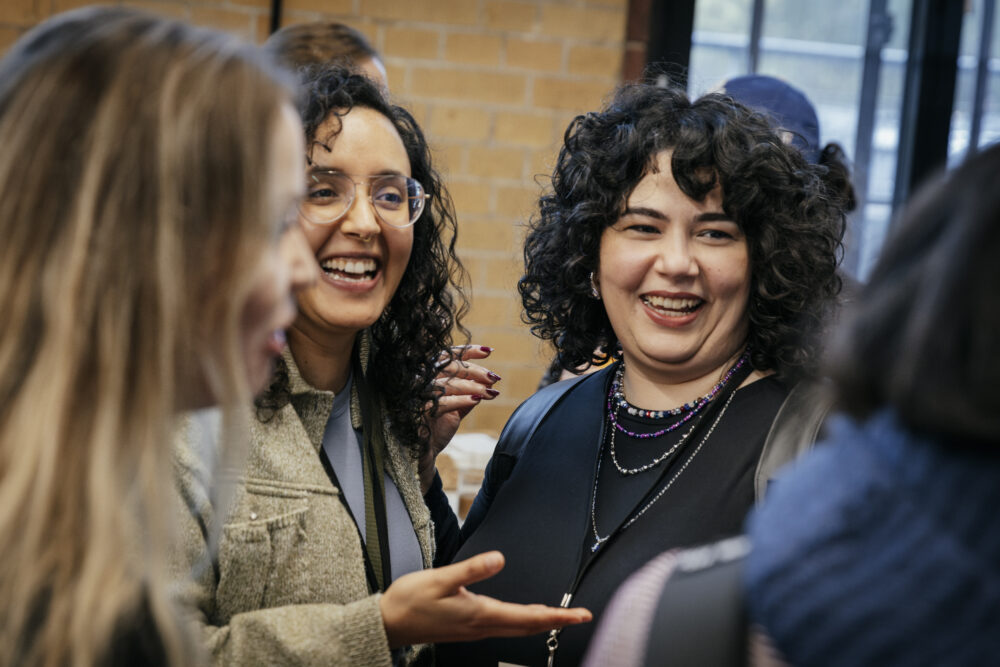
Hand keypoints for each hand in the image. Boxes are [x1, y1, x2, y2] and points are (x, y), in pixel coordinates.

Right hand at [379, 551, 590, 647]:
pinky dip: (522, 621)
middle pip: (528, 626)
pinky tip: (525, 616)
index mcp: (481, 614)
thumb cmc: (410, 601)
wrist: (388, 624)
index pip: (529, 618)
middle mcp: (482, 626)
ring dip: (541, 622)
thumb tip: (500, 559)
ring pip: (517, 628)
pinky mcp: (468, 627)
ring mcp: (475, 629)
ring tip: (561, 615)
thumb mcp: (440, 579)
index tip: (581, 615)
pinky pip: (504, 626)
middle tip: (582, 616)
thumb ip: (472, 569)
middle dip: (556, 621)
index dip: (558, 616)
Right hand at [420, 345, 499, 492]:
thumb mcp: (457, 408)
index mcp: (427, 376)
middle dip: (475, 370)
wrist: (423, 455)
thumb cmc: (437, 428)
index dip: (467, 352)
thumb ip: (469, 394)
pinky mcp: (416, 411)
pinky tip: (478, 400)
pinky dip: (462, 400)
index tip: (488, 351)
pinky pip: (441, 402)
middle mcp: (419, 381)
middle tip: (494, 377)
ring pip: (447, 383)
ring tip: (491, 392)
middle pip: (449, 366)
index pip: (447, 356)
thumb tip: (489, 381)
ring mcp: (416, 395)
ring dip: (473, 386)